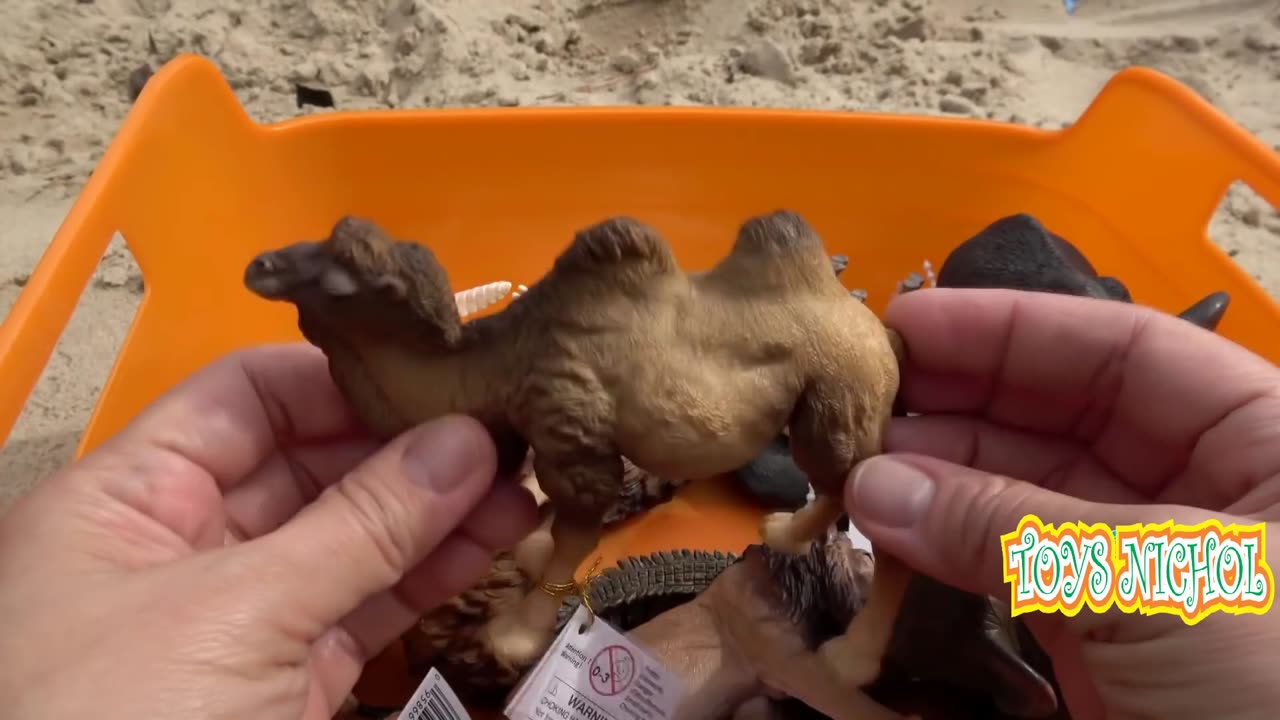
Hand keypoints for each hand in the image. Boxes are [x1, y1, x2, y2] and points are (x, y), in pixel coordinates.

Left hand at [0, 343, 537, 719]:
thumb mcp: (237, 614)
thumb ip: (358, 527)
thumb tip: (461, 446)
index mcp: (124, 501)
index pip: (242, 400)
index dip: (340, 381)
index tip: (434, 376)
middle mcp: (179, 548)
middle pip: (308, 466)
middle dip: (407, 449)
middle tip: (501, 431)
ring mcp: (238, 620)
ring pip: (349, 542)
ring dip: (437, 515)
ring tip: (521, 484)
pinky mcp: (284, 684)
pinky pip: (363, 609)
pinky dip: (426, 579)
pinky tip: (489, 543)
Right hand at [848, 288, 1279, 719]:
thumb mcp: (1163, 587)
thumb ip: (1012, 527)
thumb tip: (877, 485)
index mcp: (1266, 445)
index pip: (1125, 353)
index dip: (1012, 331)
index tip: (907, 324)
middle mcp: (1207, 498)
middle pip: (1065, 419)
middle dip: (961, 407)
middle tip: (861, 406)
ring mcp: (1151, 578)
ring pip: (1028, 502)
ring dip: (940, 486)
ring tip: (857, 476)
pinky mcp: (1111, 652)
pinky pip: (1017, 578)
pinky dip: (951, 559)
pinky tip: (891, 542)